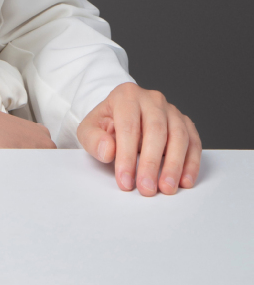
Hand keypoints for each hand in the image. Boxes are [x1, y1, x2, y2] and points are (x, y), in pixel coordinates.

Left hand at [77, 82, 200, 194]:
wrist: (122, 115)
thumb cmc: (107, 124)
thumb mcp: (90, 129)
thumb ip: (94, 139)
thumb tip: (108, 150)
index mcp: (126, 96)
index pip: (128, 126)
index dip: (127, 156)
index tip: (125, 181)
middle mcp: (152, 99)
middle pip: (156, 130)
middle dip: (151, 163)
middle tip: (147, 189)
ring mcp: (171, 110)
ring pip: (179, 135)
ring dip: (174, 165)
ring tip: (166, 188)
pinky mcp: (185, 124)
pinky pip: (194, 142)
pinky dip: (192, 163)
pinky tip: (185, 181)